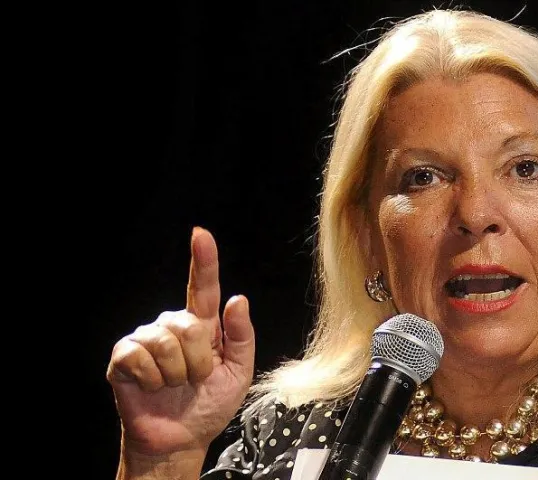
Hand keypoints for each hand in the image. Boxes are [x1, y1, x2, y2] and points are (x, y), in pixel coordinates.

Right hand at [107, 227, 254, 457]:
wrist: (180, 439)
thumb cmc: (208, 405)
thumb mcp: (238, 372)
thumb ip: (241, 335)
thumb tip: (238, 299)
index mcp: (203, 327)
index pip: (204, 288)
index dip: (203, 260)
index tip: (201, 235)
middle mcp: (172, 326)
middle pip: (188, 324)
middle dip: (198, 361)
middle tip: (195, 380)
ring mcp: (146, 339)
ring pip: (165, 343)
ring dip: (176, 374)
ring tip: (174, 385)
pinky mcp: (124, 357)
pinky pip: (140, 357)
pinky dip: (153, 379)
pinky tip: (153, 387)